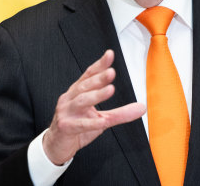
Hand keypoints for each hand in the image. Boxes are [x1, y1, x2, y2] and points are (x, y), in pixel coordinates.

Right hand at [43, 50, 146, 164]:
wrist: (57, 146)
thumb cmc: (78, 128)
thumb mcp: (102, 119)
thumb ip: (120, 113)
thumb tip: (142, 107)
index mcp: (77, 92)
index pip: (89, 74)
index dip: (99, 64)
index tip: (110, 54)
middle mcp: (70, 98)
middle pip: (85, 85)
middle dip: (99, 78)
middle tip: (112, 72)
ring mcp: (66, 112)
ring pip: (81, 101)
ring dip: (96, 95)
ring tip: (110, 90)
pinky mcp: (65, 127)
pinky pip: (80, 124)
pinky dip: (92, 122)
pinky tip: (102, 122)